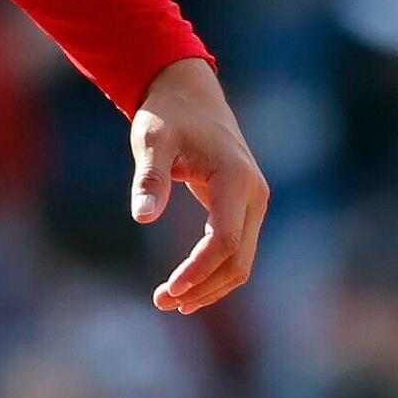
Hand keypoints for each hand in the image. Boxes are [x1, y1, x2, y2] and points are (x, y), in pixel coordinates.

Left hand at [127, 56, 268, 313]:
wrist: (191, 96)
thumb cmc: (167, 116)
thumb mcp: (151, 141)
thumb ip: (150, 178)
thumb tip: (143, 217)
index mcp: (236, 179)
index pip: (225, 240)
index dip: (199, 270)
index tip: (168, 289)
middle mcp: (254, 194)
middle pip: (239, 259)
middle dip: (203, 287)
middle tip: (161, 302)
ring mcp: (254, 202)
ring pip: (243, 261)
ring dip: (210, 286)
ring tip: (170, 301)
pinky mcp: (245, 207)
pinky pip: (238, 250)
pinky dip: (215, 272)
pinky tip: (187, 285)